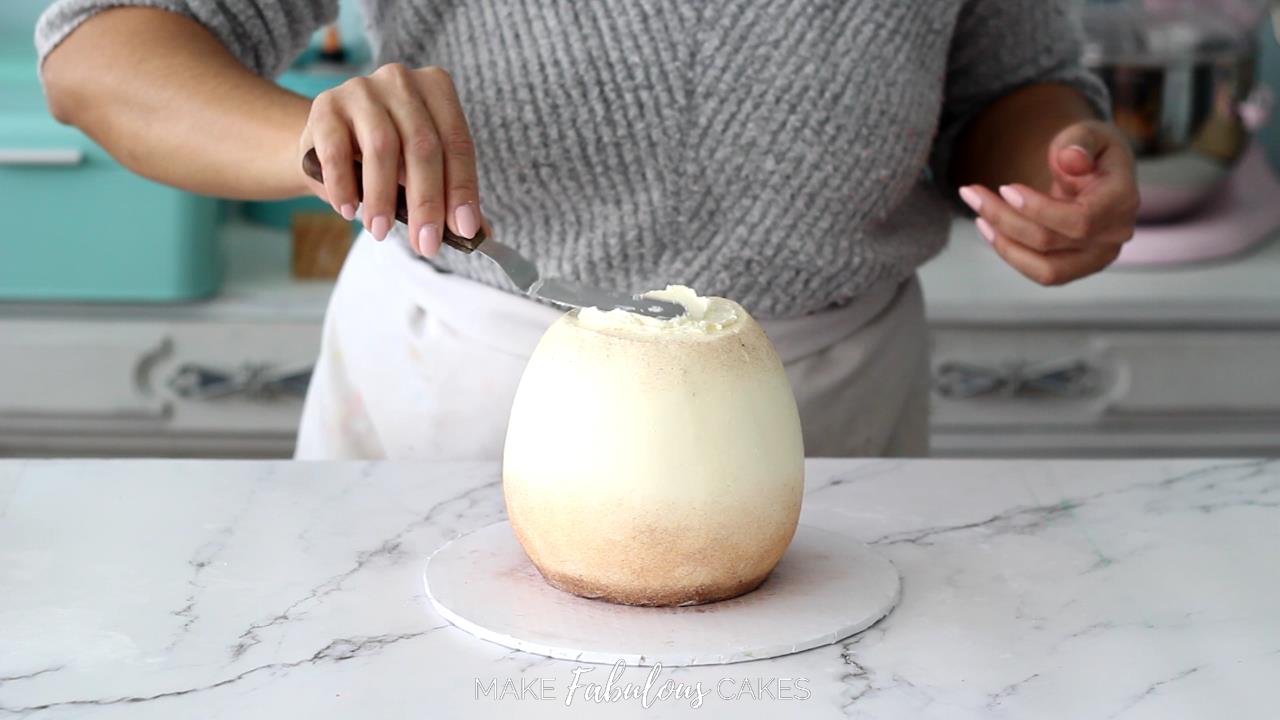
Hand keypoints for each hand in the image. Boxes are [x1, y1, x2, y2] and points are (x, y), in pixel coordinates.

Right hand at [298, 63, 482, 256]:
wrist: (328, 142)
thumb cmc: (386, 157)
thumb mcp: (421, 170)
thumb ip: (449, 195)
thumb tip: (480, 234)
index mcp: (437, 88)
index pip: (457, 143)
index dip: (462, 189)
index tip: (464, 229)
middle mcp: (401, 81)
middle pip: (423, 146)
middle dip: (426, 202)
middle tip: (426, 243)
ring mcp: (362, 89)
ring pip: (382, 147)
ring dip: (383, 197)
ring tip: (381, 232)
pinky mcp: (325, 106)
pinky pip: (336, 150)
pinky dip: (343, 185)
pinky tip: (349, 210)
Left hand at [957, 120, 1138, 285]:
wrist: (1094, 173)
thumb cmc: (1089, 150)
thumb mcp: (1088, 132)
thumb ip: (1080, 141)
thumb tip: (1071, 160)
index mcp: (1123, 201)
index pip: (1080, 220)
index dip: (1038, 209)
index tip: (1005, 188)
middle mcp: (1114, 237)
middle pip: (1050, 242)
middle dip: (1004, 218)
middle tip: (970, 192)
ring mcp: (1097, 258)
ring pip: (1044, 269)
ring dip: (1003, 243)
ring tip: (977, 215)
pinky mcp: (1076, 268)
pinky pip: (1041, 273)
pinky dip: (1011, 253)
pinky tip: (989, 228)